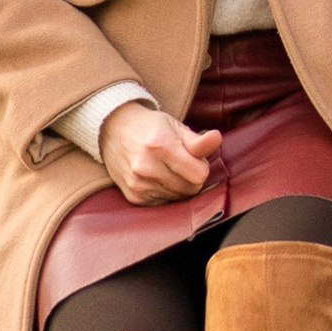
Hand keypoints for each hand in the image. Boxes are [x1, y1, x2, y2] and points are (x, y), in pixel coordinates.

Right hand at [98, 105, 221, 201]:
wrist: (114, 130)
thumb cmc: (150, 127)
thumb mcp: (175, 126)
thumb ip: (198, 140)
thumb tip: (217, 139)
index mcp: (161, 146)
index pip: (199, 174)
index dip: (201, 165)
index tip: (193, 157)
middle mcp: (146, 167)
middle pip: (190, 189)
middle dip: (192, 177)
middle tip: (181, 162)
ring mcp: (138, 184)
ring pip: (178, 198)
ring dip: (179, 186)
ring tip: (168, 168)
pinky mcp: (134, 197)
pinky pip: (164, 203)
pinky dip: (166, 193)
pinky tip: (158, 178)